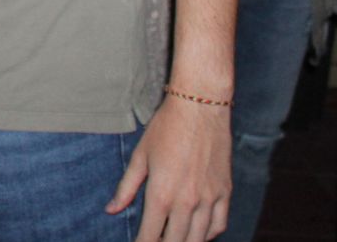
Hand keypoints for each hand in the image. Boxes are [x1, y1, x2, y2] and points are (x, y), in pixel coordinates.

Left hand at [106, 95, 230, 241]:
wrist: (200, 108)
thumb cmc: (166, 128)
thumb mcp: (140, 156)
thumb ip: (126, 187)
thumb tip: (111, 210)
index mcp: (162, 192)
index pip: (151, 233)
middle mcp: (187, 201)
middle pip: (175, 240)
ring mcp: (209, 198)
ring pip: (198, 238)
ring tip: (173, 240)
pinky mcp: (225, 192)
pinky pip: (219, 224)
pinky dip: (208, 235)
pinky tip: (197, 234)